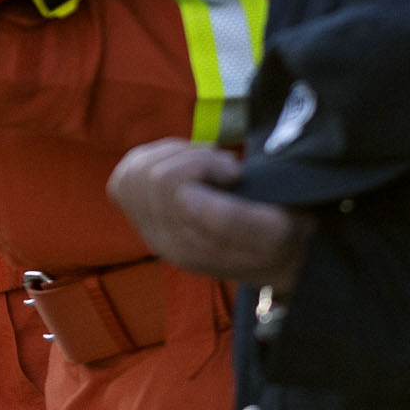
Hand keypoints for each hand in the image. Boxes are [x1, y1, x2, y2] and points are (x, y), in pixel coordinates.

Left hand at [111, 139, 312, 289]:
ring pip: (134, 167)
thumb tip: (184, 196)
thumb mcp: (274, 231)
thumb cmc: (281, 239)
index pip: (163, 181)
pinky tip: (190, 163)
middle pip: (145, 172)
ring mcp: (148, 225)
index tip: (235, 173)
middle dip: (189, 156)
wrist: (278, 256)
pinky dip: (159, 156)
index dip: (201, 163)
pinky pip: (128, 170)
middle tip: (225, 166)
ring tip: (210, 163)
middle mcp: (158, 238)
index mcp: (185, 246)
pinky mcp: (145, 210)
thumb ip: (231, 218)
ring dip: (175, 154)